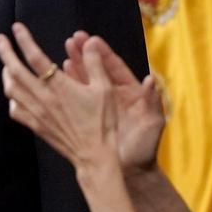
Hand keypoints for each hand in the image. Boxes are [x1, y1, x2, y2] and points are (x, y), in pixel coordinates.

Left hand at [0, 23, 121, 173]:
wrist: (94, 155)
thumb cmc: (102, 123)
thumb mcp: (104, 89)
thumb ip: (95, 63)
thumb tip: (90, 42)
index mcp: (59, 86)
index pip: (35, 58)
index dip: (24, 40)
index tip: (17, 28)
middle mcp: (43, 98)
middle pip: (15, 71)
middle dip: (4, 53)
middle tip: (0, 40)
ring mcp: (37, 113)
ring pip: (11, 90)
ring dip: (5, 74)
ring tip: (6, 64)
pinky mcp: (36, 126)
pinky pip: (15, 110)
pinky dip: (11, 98)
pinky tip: (14, 93)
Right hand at [63, 31, 164, 175]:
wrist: (132, 171)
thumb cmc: (145, 148)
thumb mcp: (152, 123)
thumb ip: (153, 101)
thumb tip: (152, 79)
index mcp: (131, 92)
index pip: (115, 67)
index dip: (103, 53)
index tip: (91, 39)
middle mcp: (115, 95)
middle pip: (98, 69)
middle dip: (85, 53)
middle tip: (72, 39)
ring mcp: (102, 106)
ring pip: (87, 81)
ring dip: (76, 66)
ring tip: (64, 52)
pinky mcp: (91, 117)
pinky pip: (79, 98)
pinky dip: (70, 86)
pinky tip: (59, 77)